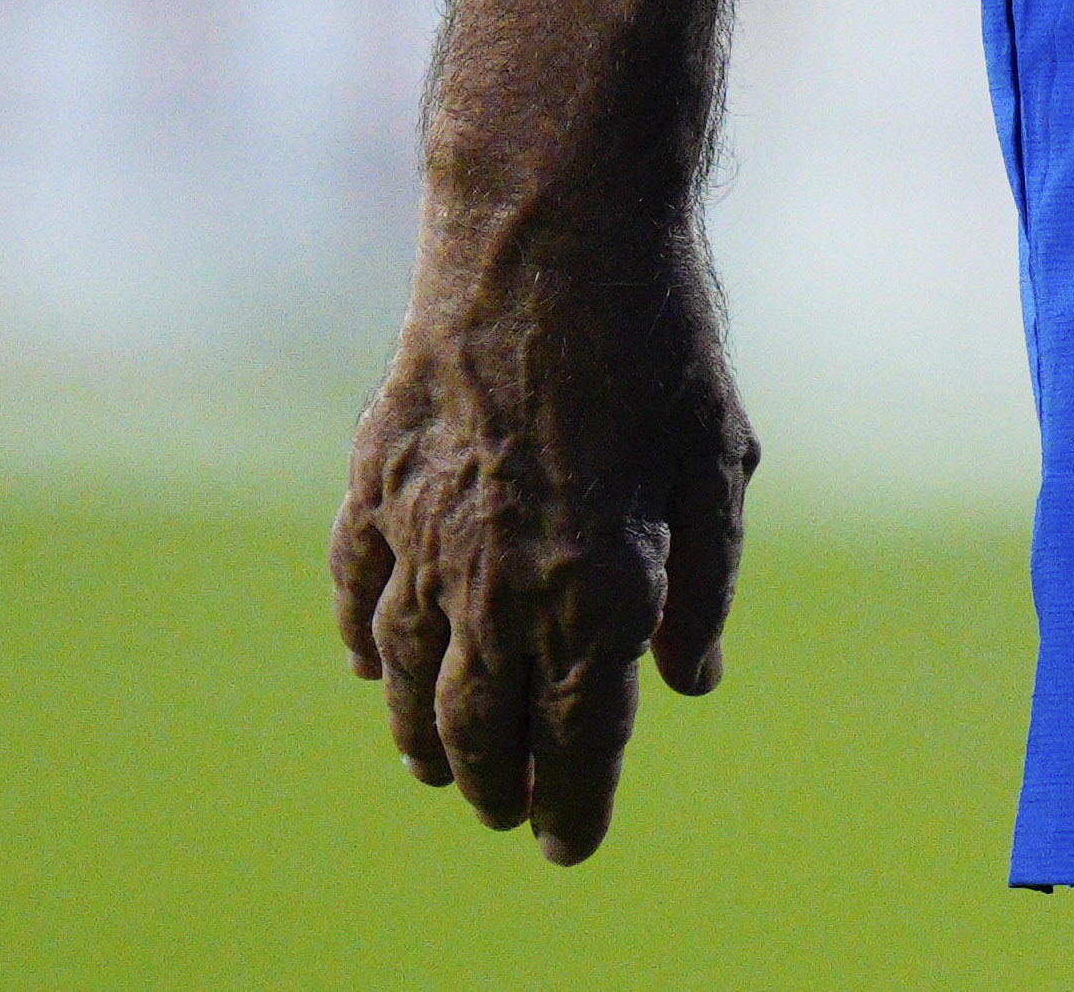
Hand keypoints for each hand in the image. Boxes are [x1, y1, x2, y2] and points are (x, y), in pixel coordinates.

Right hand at [331, 216, 755, 863]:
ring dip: (421, 733)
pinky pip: (356, 587)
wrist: (552, 228)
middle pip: (482, 721)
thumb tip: (688, 681)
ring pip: (404, 672)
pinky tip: (365, 666)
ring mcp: (425, 530)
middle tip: (509, 815)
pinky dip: (359, 639)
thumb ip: (706, 583)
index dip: (575, 801)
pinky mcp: (378, 479)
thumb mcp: (718, 460)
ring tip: (440, 771)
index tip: (571, 845)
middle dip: (498, 782)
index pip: (579, 733)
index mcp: (598, 581)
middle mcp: (499, 576)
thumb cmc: (659, 338)